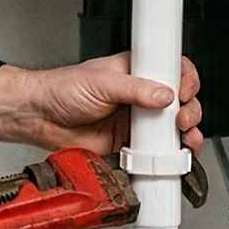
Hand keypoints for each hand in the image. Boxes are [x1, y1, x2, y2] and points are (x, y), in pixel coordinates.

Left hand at [0, 55, 203, 158]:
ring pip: (173, 129)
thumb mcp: (101, 81)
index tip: (185, 91)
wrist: (39, 118)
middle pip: (180, 102)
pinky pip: (156, 153)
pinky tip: (173, 158)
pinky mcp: (129, 145)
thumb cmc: (61, 89)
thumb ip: (135, 89)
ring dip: (186, 136)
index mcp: (136, 72)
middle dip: (190, 111)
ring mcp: (136, 122)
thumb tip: (164, 95)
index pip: (172, 70)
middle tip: (181, 120)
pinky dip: (169, 157)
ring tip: (185, 140)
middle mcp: (140, 97)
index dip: (186, 80)